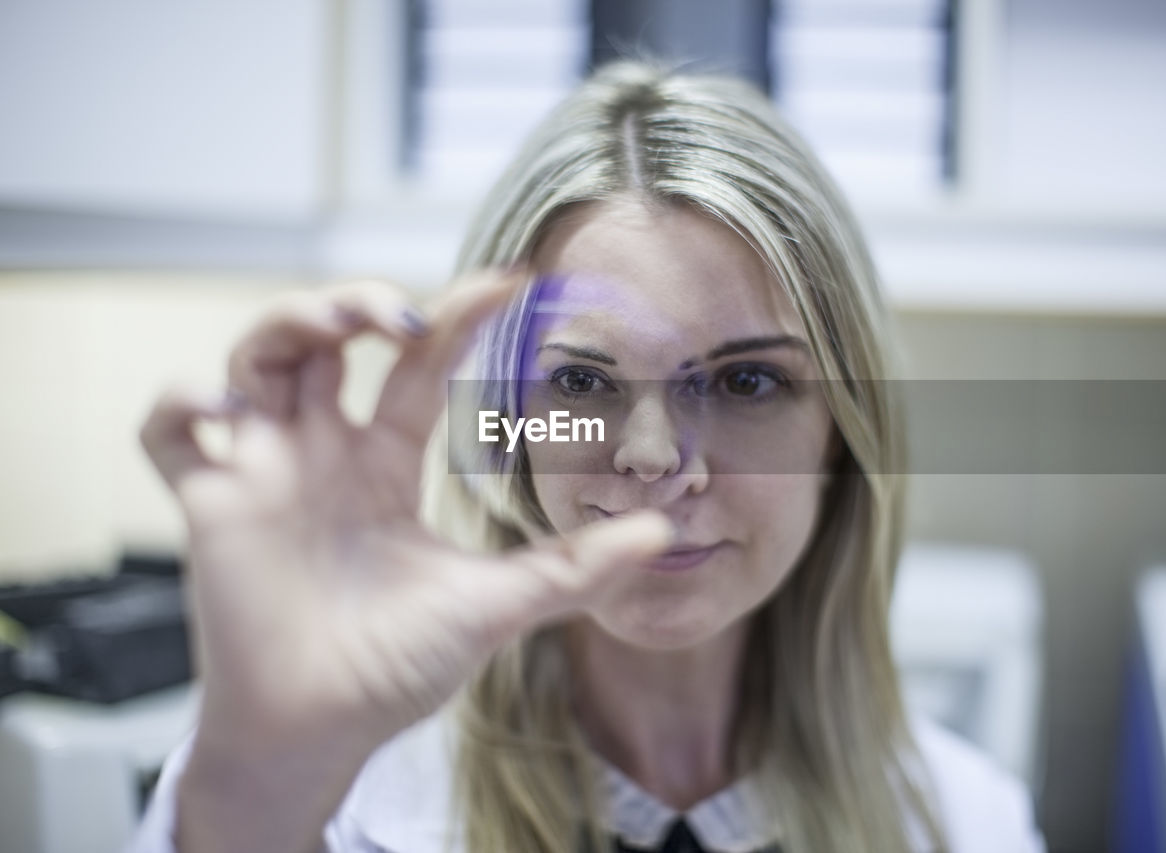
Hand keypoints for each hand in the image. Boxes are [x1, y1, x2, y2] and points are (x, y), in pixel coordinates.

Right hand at [140, 271, 672, 756]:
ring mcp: (264, 472)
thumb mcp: (496, 605)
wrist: (325, 730)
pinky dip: (182, 404)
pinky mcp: (210, 505)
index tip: (508, 281)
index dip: (454, 316)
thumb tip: (661, 532)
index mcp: (384, 463)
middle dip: (354, 303)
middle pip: (323, 340)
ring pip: (253, 360)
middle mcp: (322, 452)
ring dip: (284, 325)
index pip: (415, 366)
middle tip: (400, 314)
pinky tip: (227, 411)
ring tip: (333, 330)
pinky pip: (168, 433)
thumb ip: (573, 568)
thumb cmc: (399, 666)